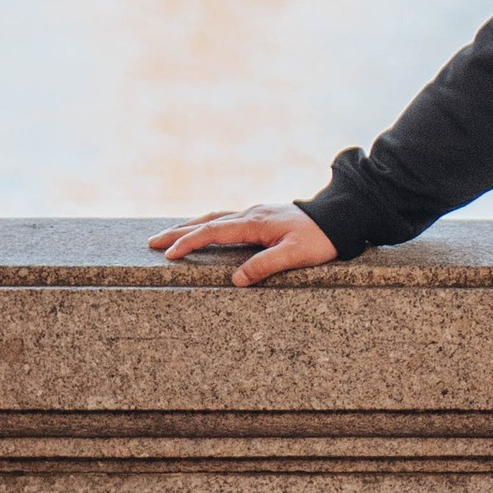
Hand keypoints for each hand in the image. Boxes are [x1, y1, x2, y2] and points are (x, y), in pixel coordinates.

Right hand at [146, 205, 337, 287]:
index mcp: (255, 222)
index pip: (213, 231)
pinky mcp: (262, 216)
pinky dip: (207, 224)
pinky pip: (227, 219)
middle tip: (152, 242)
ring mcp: (256, 213)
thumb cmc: (320, 238)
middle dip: (178, 232)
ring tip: (170, 236)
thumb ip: (265, 266)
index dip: (189, 242)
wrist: (340, 215)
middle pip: (207, 221)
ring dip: (191, 226)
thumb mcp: (296, 255)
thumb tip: (236, 280)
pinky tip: (205, 230)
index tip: (168, 253)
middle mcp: (251, 214)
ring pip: (215, 217)